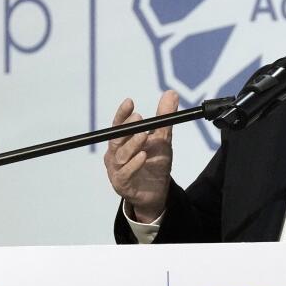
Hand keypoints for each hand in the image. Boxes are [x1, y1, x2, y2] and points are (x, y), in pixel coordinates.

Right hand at [103, 90, 178, 221]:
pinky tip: (143, 156)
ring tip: (144, 136)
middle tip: (139, 117)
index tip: (130, 102)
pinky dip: (134, 164)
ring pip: (120, 155)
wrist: (158, 192)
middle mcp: (114, 154)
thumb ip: (164, 118)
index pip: (118, 125)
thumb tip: (171, 93)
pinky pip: (125, 173)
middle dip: (126, 127)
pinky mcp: (121, 185)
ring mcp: (116, 170)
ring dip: (132, 144)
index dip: (122, 113)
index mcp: (121, 142)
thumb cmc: (155, 163)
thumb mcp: (162, 139)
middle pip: (116, 138)